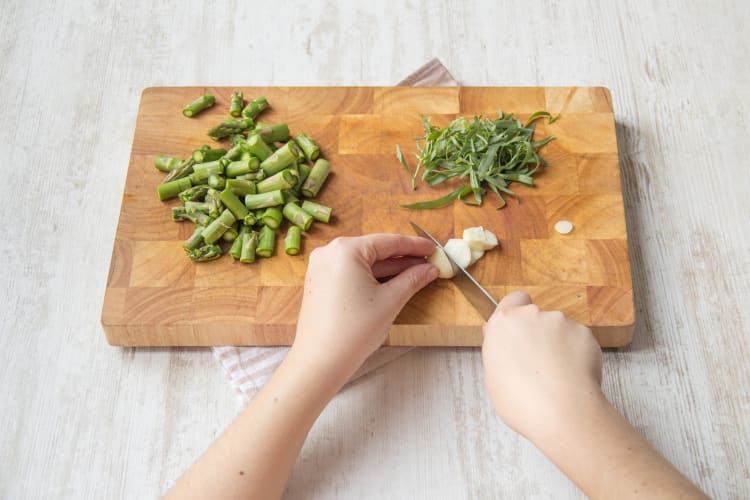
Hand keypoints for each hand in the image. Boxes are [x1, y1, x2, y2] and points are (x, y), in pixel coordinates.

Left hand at [291, 234, 437, 382]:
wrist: (320, 361)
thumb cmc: (354, 330)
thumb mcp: (390, 301)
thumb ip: (412, 279)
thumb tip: (430, 269)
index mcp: (346, 250)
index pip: (388, 242)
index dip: (415, 246)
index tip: (433, 249)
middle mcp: (329, 252)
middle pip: (374, 250)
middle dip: (402, 258)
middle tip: (428, 262)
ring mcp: (321, 267)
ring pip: (363, 262)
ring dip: (388, 267)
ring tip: (415, 272)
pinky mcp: (319, 282)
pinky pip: (351, 272)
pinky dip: (371, 276)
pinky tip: (392, 282)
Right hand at [481, 291, 602, 441]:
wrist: (562, 413)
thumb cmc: (521, 401)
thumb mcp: (493, 377)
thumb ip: (498, 350)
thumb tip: (501, 338)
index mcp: (504, 322)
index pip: (513, 300)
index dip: (517, 316)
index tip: (519, 334)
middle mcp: (531, 315)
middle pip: (535, 316)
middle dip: (537, 333)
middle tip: (537, 362)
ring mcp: (560, 322)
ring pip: (559, 328)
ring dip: (558, 343)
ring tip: (556, 374)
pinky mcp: (584, 333)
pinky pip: (578, 339)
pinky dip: (576, 353)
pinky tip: (572, 375)